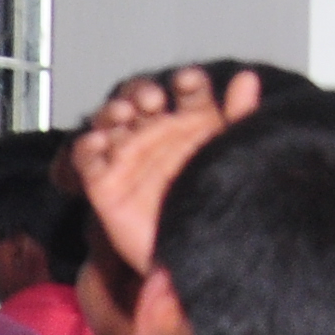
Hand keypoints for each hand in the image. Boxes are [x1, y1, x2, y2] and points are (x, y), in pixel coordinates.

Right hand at [73, 66, 260, 272]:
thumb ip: (239, 116)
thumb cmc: (219, 206)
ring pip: (111, 123)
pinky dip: (87, 147)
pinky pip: (87, 160)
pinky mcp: (105, 185)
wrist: (204, 255)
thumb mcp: (232, 153)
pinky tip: (101, 142)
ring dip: (113, 112)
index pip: (186, 94)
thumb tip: (247, 78)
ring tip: (124, 114)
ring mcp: (130, 160)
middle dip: (141, 93)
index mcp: (193, 128)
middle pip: (140, 102)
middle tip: (152, 100)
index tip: (189, 83)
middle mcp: (159, 140)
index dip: (186, 83)